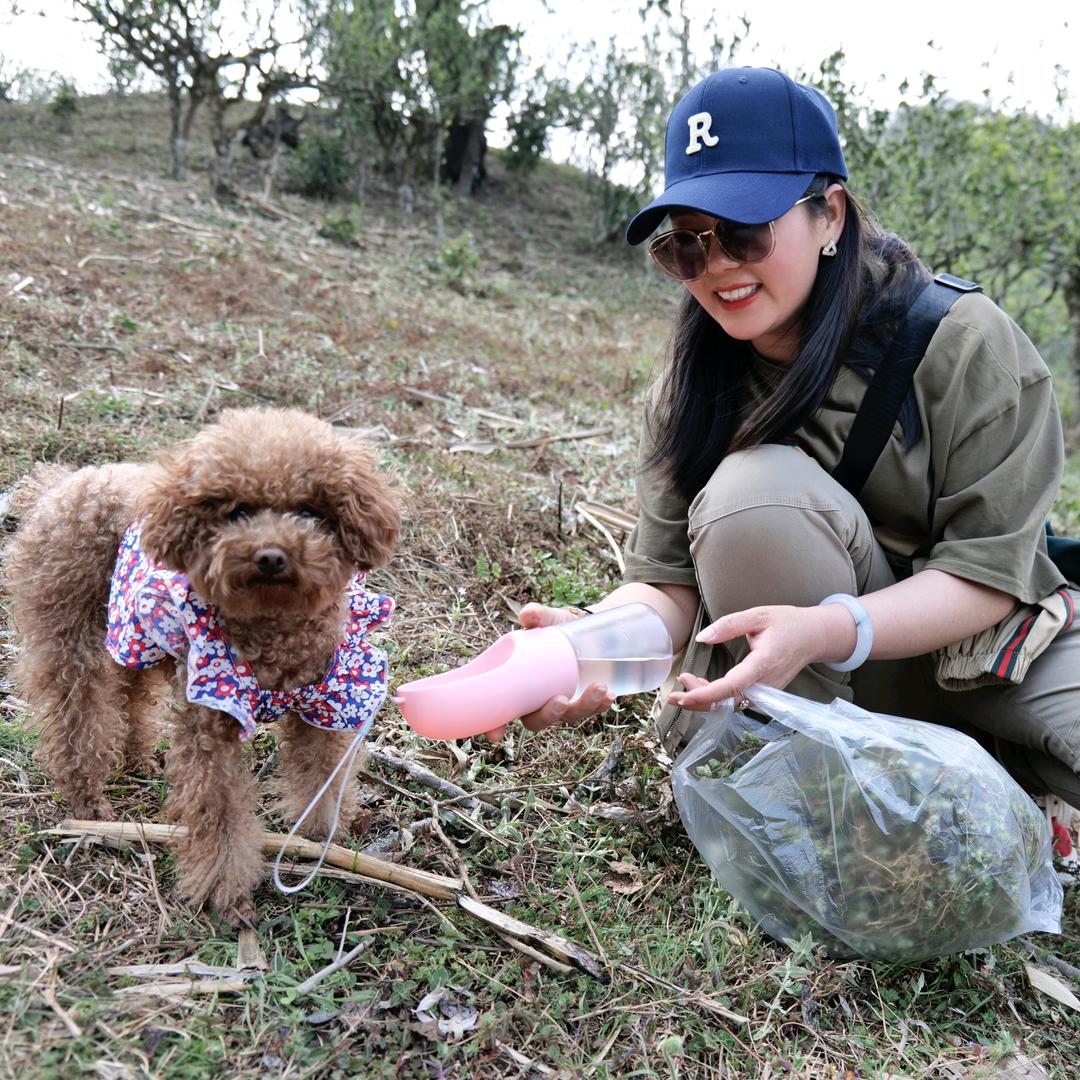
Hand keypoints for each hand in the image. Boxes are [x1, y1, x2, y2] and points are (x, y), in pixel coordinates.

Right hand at [485, 602, 613, 740]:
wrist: (591, 627)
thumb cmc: (560, 626)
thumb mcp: (550, 619)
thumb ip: (538, 615)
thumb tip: (527, 615)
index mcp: (520, 684)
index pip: (503, 709)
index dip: (496, 724)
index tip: (496, 734)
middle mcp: (539, 699)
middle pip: (537, 720)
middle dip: (548, 716)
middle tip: (559, 701)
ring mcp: (564, 703)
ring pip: (569, 716)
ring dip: (583, 707)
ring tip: (599, 688)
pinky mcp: (586, 700)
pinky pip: (592, 709)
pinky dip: (600, 704)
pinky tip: (609, 695)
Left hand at [666, 604, 832, 711]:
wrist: (814, 636)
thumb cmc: (787, 623)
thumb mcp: (758, 615)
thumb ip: (728, 625)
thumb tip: (702, 638)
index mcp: (764, 663)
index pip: (732, 686)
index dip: (705, 694)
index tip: (683, 695)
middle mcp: (766, 684)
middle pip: (727, 702)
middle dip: (698, 699)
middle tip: (675, 688)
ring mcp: (767, 692)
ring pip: (730, 705)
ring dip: (705, 698)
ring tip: (686, 681)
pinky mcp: (764, 694)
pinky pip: (737, 701)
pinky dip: (717, 697)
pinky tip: (702, 685)